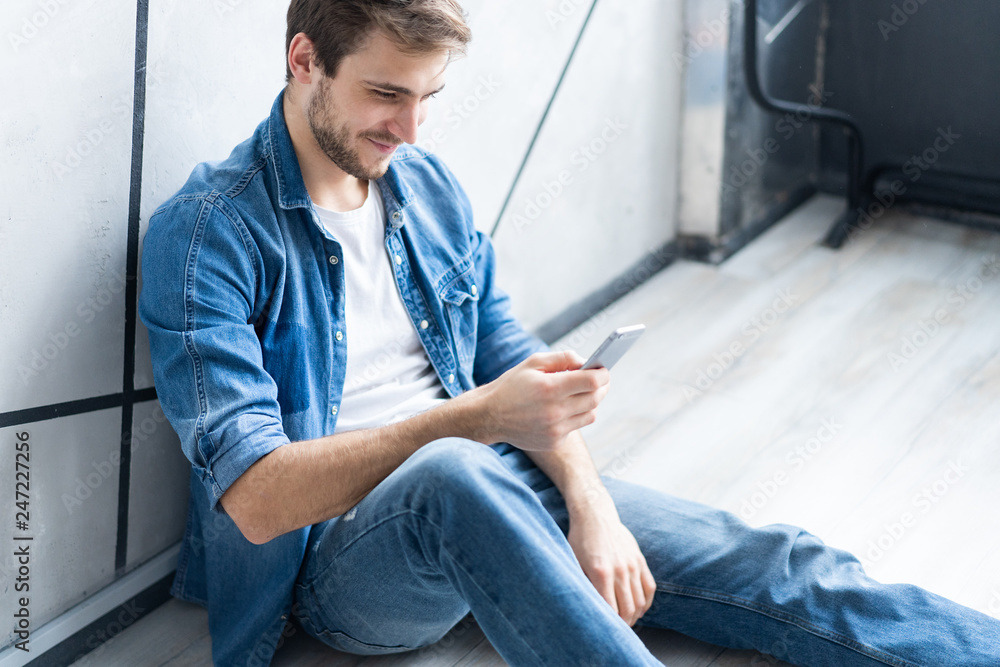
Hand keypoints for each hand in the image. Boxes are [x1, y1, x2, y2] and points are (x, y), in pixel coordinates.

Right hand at [471, 351, 609, 450]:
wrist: (489, 416)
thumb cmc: (512, 385)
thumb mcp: (533, 363)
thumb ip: (563, 358)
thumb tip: (587, 362)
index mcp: (550, 388)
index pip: (592, 381)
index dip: (603, 373)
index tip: (604, 368)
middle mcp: (555, 411)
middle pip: (596, 398)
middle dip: (601, 387)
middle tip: (600, 380)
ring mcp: (555, 429)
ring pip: (591, 415)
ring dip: (591, 403)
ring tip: (583, 394)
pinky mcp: (554, 442)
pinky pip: (576, 427)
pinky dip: (575, 417)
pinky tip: (563, 409)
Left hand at [566, 488, 655, 626]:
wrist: (595, 515)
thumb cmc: (580, 540)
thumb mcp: (574, 562)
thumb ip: (583, 586)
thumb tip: (588, 608)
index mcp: (600, 572)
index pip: (610, 610)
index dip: (610, 625)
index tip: (606, 632)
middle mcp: (620, 570)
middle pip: (628, 609)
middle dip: (623, 625)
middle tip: (617, 631)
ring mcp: (632, 565)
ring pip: (640, 602)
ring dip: (634, 616)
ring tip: (626, 621)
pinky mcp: (640, 560)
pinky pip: (649, 588)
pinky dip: (646, 603)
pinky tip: (639, 609)